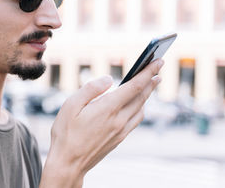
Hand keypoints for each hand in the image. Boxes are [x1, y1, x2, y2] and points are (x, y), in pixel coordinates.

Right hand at [40, 59, 163, 187]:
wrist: (68, 163)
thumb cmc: (66, 134)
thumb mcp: (70, 105)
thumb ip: (91, 89)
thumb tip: (109, 79)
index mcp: (108, 109)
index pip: (135, 86)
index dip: (148, 72)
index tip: (158, 61)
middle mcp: (119, 120)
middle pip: (142, 96)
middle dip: (151, 80)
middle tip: (157, 68)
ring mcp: (121, 131)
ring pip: (141, 108)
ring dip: (147, 94)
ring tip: (148, 83)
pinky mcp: (119, 139)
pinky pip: (136, 120)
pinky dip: (140, 108)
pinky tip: (136, 105)